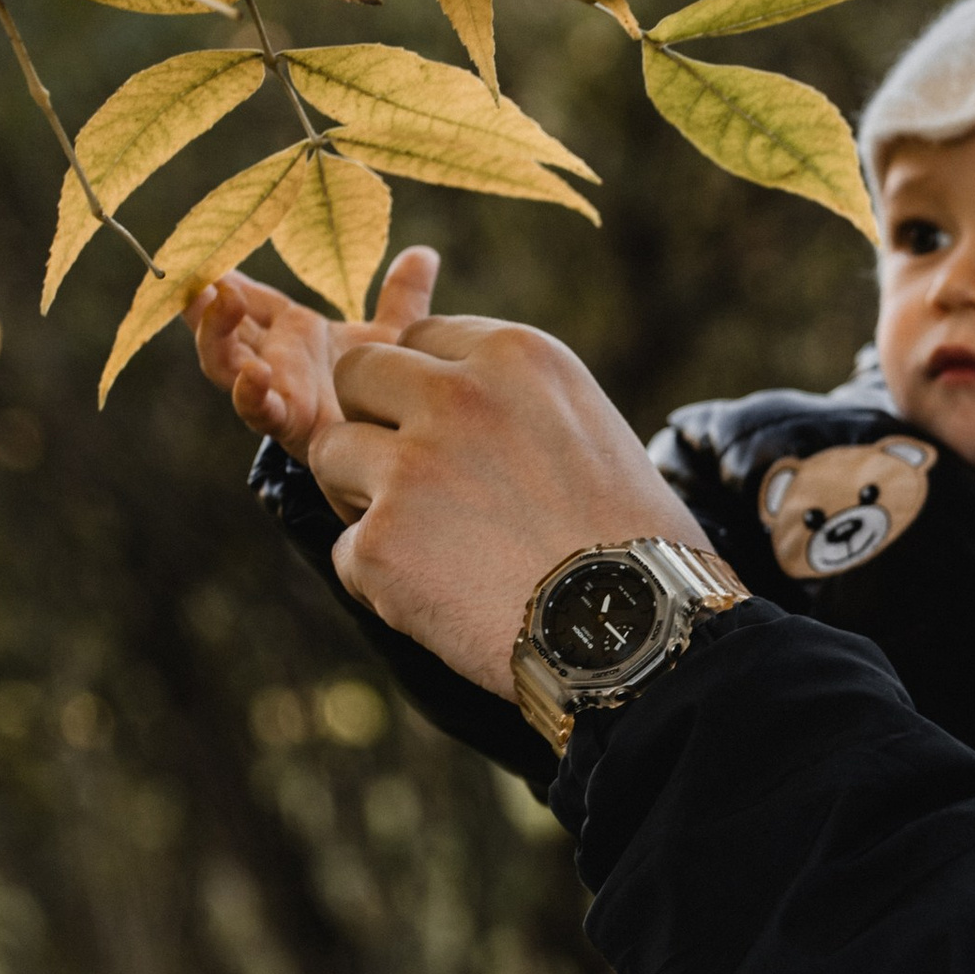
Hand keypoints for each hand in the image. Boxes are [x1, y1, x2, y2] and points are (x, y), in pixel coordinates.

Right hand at [188, 245, 442, 474]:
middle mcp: (275, 359)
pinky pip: (258, 410)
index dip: (225, 276)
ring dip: (213, 332)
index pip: (249, 298)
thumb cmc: (382, 392)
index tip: (204, 244)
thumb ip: (403, 298)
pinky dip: (249, 393)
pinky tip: (253, 373)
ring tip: (218, 299)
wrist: (395, 451)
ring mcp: (276, 391)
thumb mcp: (393, 338)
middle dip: (200, 299)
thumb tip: (423, 253)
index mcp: (292, 333)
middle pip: (220, 326)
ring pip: (224, 362)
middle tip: (193, 267)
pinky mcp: (289, 424)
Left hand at [310, 313, 710, 693]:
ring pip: (331, 455)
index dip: (425, 390)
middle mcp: (459, 395)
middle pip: (359, 374)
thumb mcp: (591, 431)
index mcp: (519, 355)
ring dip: (363, 497)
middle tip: (414, 480)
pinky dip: (383, 581)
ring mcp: (412, 467)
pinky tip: (447, 601)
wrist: (642, 636)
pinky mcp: (381, 543)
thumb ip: (514, 403)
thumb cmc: (636, 546)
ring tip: (428, 545)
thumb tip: (448, 407)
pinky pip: (347, 549)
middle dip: (373, 422)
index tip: (452, 434)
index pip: (421, 337)